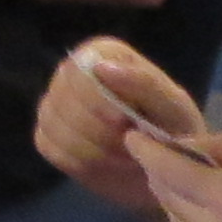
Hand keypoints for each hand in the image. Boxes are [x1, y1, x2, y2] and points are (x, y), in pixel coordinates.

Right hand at [37, 37, 207, 215]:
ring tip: (123, 157)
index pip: (78, 72)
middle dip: (99, 133)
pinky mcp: (47, 133)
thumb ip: (144, 83)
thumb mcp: (173, 107)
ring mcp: (55, 103)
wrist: (166, 168)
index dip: (97, 102)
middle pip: (64, 101)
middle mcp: (71, 72)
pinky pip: (49, 147)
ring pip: (54, 127)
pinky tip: (104, 164)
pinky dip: (78, 163)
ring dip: (92, 152)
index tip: (124, 124)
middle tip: (132, 147)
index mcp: (102, 53)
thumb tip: (101, 67)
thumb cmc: (174, 129)